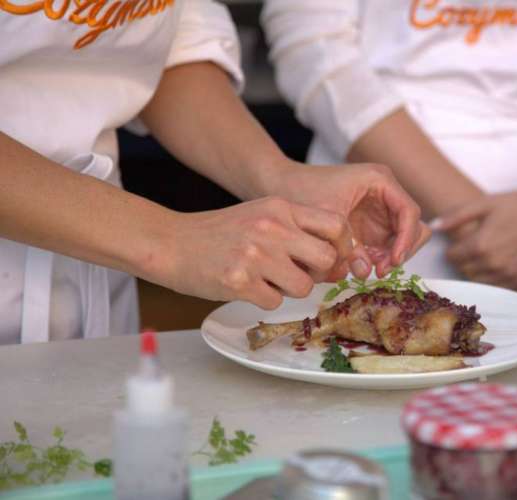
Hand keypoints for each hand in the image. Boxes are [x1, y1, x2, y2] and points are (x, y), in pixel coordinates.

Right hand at [154, 197, 351, 309]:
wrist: (170, 242)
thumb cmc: (220, 232)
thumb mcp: (262, 214)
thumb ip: (295, 228)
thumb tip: (334, 258)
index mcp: (281, 207)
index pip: (336, 224)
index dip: (343, 247)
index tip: (334, 259)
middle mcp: (272, 228)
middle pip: (327, 259)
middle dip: (319, 273)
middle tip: (301, 274)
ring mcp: (256, 255)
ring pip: (303, 287)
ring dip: (290, 290)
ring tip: (267, 279)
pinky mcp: (239, 281)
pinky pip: (274, 302)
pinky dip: (264, 300)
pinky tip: (246, 286)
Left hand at [271, 162, 429, 278]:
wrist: (280, 186)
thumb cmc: (301, 192)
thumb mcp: (326, 218)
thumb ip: (348, 245)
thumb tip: (366, 271)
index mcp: (379, 180)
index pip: (409, 211)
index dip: (406, 239)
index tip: (394, 261)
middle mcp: (385, 194)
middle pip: (413, 226)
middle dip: (401, 250)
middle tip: (380, 270)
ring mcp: (380, 210)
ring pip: (403, 239)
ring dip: (390, 257)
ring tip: (368, 269)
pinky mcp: (371, 225)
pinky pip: (386, 245)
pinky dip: (379, 258)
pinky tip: (360, 265)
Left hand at [438, 190, 516, 288]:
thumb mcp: (486, 203)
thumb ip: (457, 216)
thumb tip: (433, 226)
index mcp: (480, 245)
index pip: (453, 256)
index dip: (453, 248)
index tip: (459, 242)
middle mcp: (493, 264)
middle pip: (464, 270)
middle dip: (463, 260)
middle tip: (471, 249)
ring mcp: (508, 275)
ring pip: (479, 280)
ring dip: (477, 270)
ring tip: (485, 255)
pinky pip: (498, 286)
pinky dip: (494, 277)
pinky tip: (499, 263)